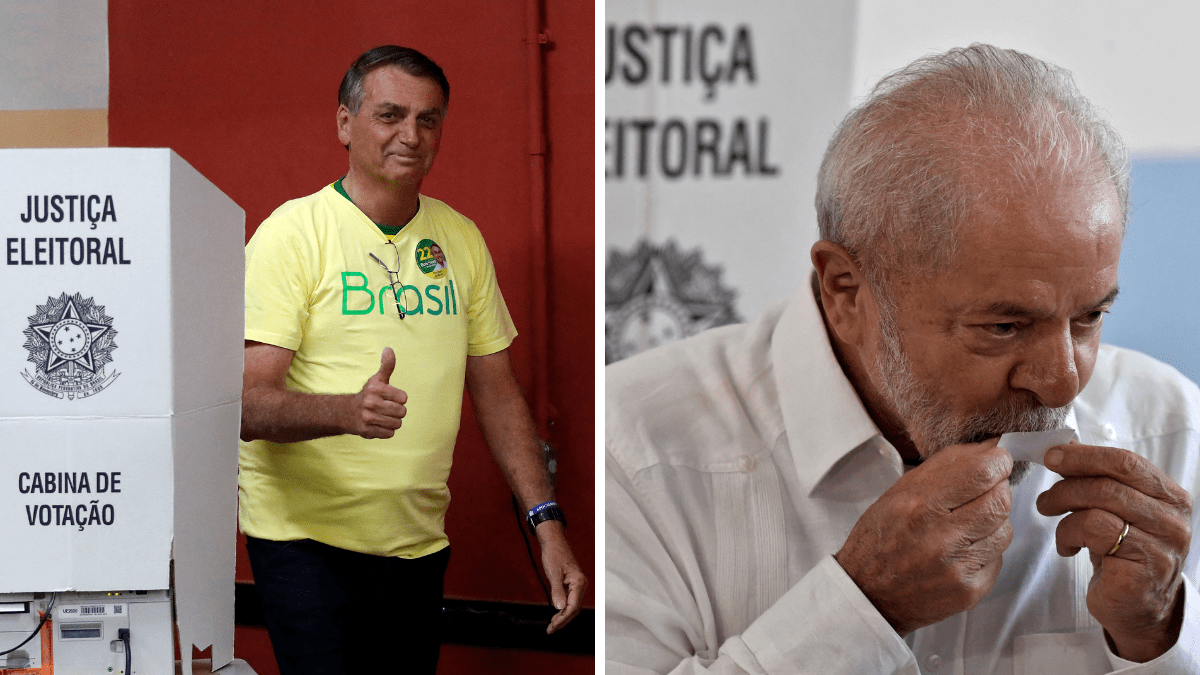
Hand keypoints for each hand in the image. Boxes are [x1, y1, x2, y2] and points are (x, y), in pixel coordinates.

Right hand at [348, 348, 407, 438]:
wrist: (346, 413)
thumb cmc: (368, 395)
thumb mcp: (377, 379)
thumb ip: (386, 366)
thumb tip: (389, 349)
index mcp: (375, 389)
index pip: (403, 398)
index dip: (399, 399)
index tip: (390, 398)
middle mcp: (371, 403)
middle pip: (402, 412)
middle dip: (397, 411)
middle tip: (387, 409)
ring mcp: (368, 418)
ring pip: (397, 424)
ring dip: (393, 422)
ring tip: (383, 417)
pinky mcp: (367, 431)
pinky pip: (389, 434)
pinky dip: (386, 431)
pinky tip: (378, 425)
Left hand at [535, 521, 587, 633]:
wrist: (554, 542)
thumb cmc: (554, 554)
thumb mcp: (553, 573)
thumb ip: (557, 591)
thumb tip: (559, 608)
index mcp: (579, 582)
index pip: (573, 606)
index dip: (563, 618)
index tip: (553, 626)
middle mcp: (581, 584)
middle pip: (574, 609)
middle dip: (563, 621)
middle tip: (550, 630)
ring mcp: (577, 585)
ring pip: (573, 606)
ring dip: (563, 617)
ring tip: (552, 626)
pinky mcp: (572, 584)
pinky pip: (570, 601)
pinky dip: (563, 609)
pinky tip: (555, 615)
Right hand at [834, 439, 1013, 634]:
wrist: (868, 594)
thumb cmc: (882, 538)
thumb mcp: (900, 492)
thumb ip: (947, 466)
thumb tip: (991, 448)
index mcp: (918, 505)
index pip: (982, 472)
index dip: (998, 463)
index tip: (996, 462)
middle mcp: (940, 536)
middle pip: (1001, 500)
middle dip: (999, 489)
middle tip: (983, 491)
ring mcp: (957, 567)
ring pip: (1005, 530)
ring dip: (993, 522)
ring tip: (966, 525)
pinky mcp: (970, 590)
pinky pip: (998, 559)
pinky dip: (986, 551)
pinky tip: (962, 552)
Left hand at [1037, 443, 1191, 661]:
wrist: (1137, 607)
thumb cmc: (1122, 553)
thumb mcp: (1115, 510)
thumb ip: (1099, 479)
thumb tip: (1063, 446)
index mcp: (1170, 497)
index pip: (1126, 462)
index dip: (1084, 455)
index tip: (1052, 456)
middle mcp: (1172, 519)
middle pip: (1110, 482)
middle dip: (1067, 483)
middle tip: (1045, 496)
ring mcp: (1161, 546)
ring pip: (1097, 507)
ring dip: (1063, 509)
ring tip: (1051, 518)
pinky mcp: (1141, 569)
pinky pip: (1093, 534)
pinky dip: (1068, 535)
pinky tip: (1066, 547)